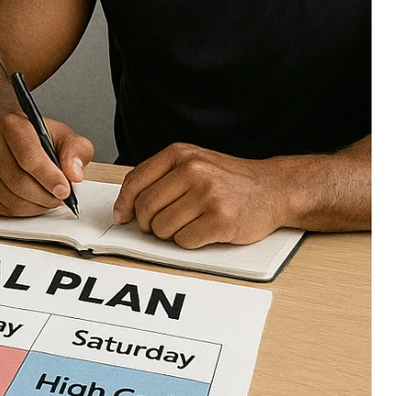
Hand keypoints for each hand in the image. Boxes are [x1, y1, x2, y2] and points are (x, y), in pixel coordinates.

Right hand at [0, 112, 93, 216]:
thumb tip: (74, 173)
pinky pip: (0, 209)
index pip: (27, 155)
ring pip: (10, 198)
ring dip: (35, 206)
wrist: (17, 145)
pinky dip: (21, 211)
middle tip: (59, 197)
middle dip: (45, 196)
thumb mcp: (65, 137)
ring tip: (47, 197)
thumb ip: (76, 150)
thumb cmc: (40, 141)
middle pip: (18, 181)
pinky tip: (30, 200)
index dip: (48, 177)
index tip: (64, 189)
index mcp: (10, 124)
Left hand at [112, 143, 288, 247]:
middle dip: (148, 223)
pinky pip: (184, 241)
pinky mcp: (220, 220)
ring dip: (170, 233)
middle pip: (146, 208)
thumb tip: (125, 207)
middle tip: (161, 223)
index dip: (124, 204)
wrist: (273, 189)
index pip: (135, 181)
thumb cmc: (229, 180)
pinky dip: (189, 241)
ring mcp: (208, 195)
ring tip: (189, 223)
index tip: (123, 216)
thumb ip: (160, 177)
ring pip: (162, 228)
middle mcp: (193, 171)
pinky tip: (203, 230)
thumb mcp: (193, 162)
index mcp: (180, 154)